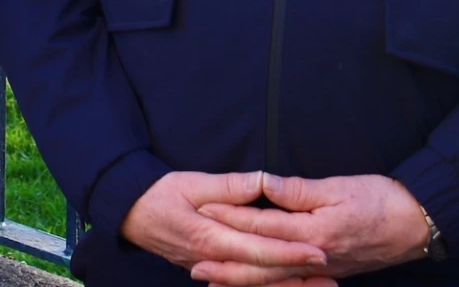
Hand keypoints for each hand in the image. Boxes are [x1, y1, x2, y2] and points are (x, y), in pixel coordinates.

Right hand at [121, 171, 332, 286]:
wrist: (128, 214)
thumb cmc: (159, 195)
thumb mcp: (191, 182)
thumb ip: (228, 186)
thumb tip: (261, 181)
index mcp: (210, 237)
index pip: (258, 249)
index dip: (289, 252)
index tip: (317, 252)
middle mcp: (212, 260)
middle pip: (261, 274)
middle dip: (297, 276)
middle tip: (329, 275)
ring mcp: (210, 269)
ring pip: (253, 284)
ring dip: (286, 286)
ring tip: (318, 285)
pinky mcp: (209, 270)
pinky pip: (241, 283)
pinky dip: (266, 285)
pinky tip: (287, 284)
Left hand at [198, 173, 429, 280]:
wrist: (418, 226)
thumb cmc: (381, 200)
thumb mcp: (339, 187)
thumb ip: (297, 190)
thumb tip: (262, 184)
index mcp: (313, 232)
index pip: (261, 225)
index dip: (230, 218)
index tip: (201, 212)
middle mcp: (314, 257)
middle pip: (262, 262)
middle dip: (226, 261)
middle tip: (193, 261)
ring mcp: (322, 269)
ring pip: (274, 279)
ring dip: (241, 280)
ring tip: (211, 280)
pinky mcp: (329, 272)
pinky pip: (290, 283)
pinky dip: (268, 286)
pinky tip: (253, 285)